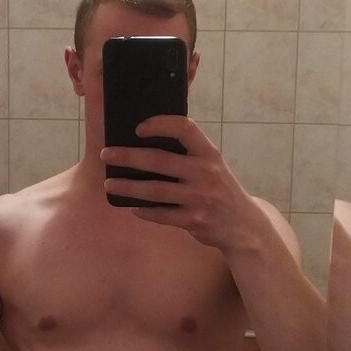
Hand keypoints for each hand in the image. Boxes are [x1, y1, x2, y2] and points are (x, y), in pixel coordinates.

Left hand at [101, 115, 254, 252]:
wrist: (244, 225)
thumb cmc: (220, 189)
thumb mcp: (213, 165)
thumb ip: (189, 154)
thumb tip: (146, 143)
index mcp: (209, 153)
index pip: (184, 128)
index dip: (159, 124)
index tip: (138, 129)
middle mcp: (206, 172)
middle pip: (159, 160)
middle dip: (128, 156)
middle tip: (106, 154)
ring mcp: (200, 198)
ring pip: (154, 190)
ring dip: (127, 187)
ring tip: (109, 184)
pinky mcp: (194, 220)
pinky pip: (161, 215)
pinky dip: (144, 211)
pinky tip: (133, 207)